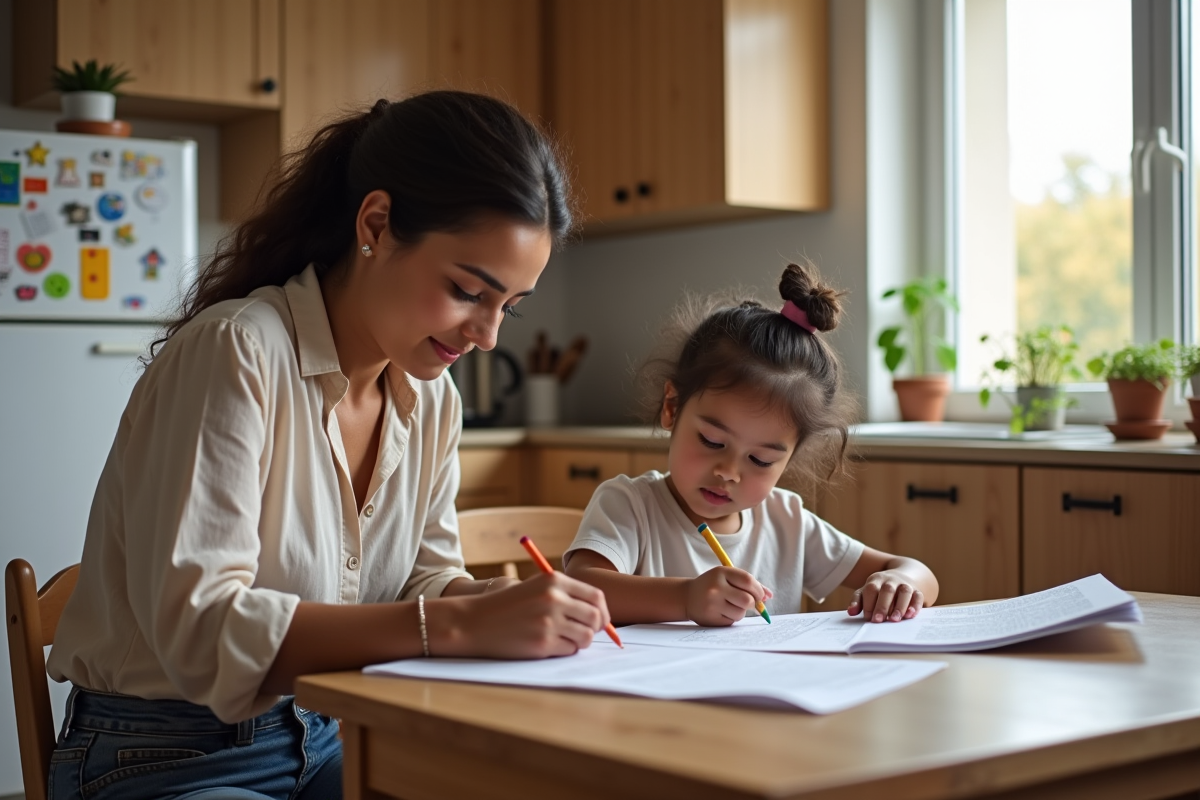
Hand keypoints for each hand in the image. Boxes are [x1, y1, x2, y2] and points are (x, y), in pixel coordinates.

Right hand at [447, 572, 610, 657]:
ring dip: (580, 641)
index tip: (600, 620)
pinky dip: (564, 650)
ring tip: (563, 638)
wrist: (474, 622)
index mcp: (554, 580)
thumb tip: (599, 614)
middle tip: (585, 633)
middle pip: (596, 618)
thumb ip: (565, 595)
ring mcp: (549, 622)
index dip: (603, 611)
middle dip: (596, 629)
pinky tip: (548, 644)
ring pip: (586, 637)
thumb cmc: (506, 606)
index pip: (596, 596)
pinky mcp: (542, 644)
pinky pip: (569, 650)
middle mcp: (554, 599)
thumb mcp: (535, 588)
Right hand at [685, 566, 769, 625]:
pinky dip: (731, 618)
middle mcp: (715, 587)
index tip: (760, 595)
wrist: (687, 597)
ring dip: (741, 611)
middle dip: (752, 603)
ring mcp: (712, 604)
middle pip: (747, 599)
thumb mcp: (727, 577)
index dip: (758, 590)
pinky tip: (721, 612)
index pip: (748, 580)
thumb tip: (769, 596)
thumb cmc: (713, 585)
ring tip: (730, 606)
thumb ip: (748, 584)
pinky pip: (732, 621)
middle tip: (750, 603)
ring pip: (740, 612)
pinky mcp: (710, 618)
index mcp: (721, 573)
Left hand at [848, 570, 923, 621]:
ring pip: (904, 592)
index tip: (868, 618)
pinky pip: (918, 596)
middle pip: (888, 590)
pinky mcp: (917, 591)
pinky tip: (910, 615)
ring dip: (900, 606)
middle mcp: (891, 580)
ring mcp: (905, 584)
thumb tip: (851, 612)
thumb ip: (858, 600)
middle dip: (882, 606)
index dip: (869, 603)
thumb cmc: (880, 589)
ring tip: (894, 620)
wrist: (902, 577)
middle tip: (878, 620)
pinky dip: (915, 605)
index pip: (871, 589)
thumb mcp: (866, 591)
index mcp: (876, 579)